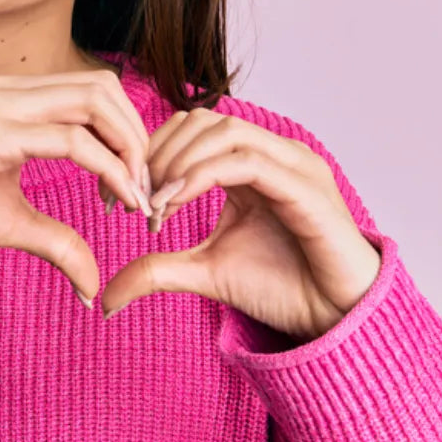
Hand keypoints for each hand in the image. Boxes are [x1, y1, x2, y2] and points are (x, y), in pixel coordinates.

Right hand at [0, 70, 153, 303]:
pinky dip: (109, 168)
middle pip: (103, 87)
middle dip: (137, 134)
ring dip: (129, 147)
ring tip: (136, 195)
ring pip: (95, 101)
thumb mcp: (9, 224)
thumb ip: (56, 241)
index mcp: (14, 102)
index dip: (125, 133)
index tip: (134, 187)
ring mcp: (1, 106)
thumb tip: (92, 283)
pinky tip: (118, 199)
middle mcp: (10, 92)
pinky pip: (72, 140)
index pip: (92, 93)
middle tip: (145, 186)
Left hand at [100, 108, 381, 338]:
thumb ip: (157, 269)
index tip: (120, 194)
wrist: (334, 321)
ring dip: (179, 161)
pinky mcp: (308, 187)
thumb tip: (106, 297)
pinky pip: (248, 162)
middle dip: (159, 153)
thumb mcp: (204, 273)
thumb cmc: (280, 288)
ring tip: (155, 202)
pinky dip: (203, 174)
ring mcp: (294, 165)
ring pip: (225, 132)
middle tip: (134, 195)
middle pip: (202, 120)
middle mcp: (273, 154)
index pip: (190, 129)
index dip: (150, 153)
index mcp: (249, 163)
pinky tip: (175, 202)